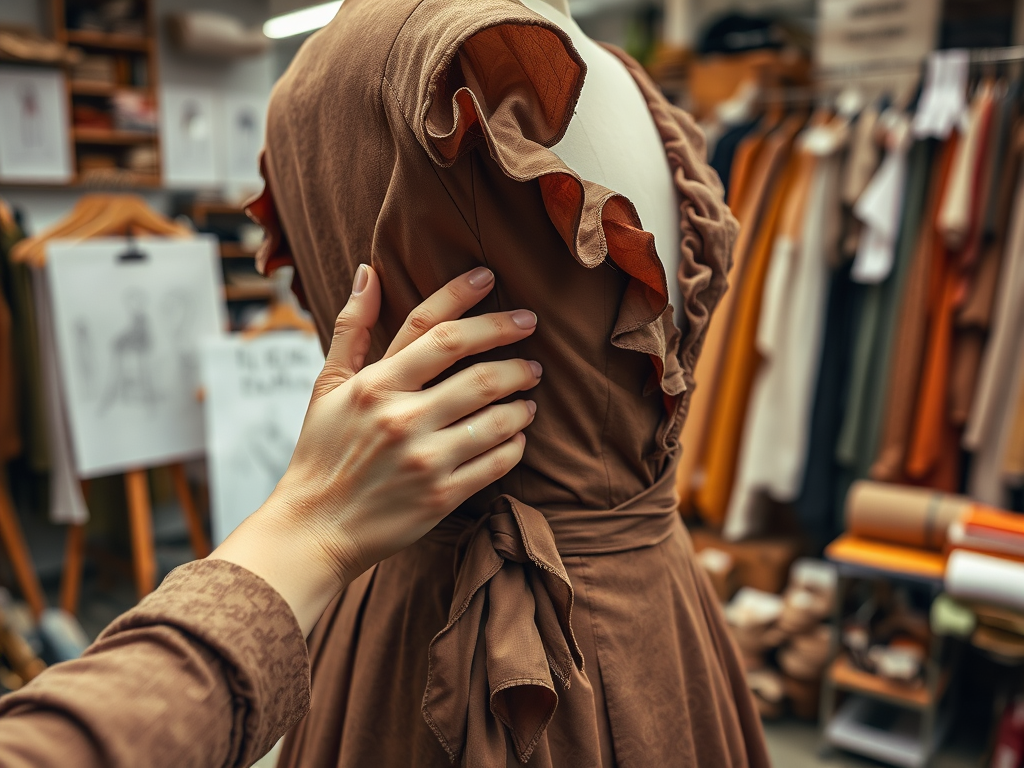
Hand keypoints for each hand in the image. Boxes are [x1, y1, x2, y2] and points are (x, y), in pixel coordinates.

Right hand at [211, 265, 540, 633]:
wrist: (314, 529)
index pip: (435, 329)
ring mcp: (425, 458)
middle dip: (515, 355)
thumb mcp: (327, 387)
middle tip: (532, 353)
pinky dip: (516, 444)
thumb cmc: (321, 453)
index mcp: (375, 385)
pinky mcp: (442, 495)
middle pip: (480, 373)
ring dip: (522, 402)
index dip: (468, 299)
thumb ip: (350, 328)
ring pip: (497, 418)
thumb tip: (368, 271)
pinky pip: (497, 461)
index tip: (493, 278)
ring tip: (528, 396)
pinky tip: (517, 436)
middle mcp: (402, 417)